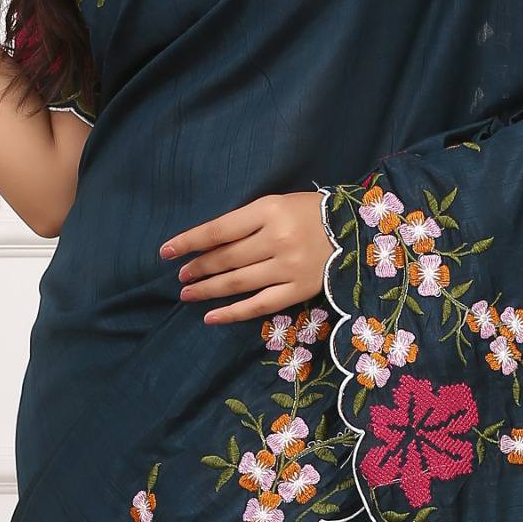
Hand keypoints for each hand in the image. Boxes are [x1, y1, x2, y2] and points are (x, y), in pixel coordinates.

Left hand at [160, 191, 332, 322]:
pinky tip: (211, 317)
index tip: (166, 251)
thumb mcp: (277, 204)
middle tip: (181, 275)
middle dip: (198, 268)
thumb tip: (209, 244)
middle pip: (226, 258)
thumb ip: (246, 222)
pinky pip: (259, 305)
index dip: (189, 242)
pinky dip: (232, 313)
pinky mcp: (298, 290)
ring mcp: (288, 267)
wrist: (357, 230)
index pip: (218, 230)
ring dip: (208, 289)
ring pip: (238, 282)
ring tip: (188, 292)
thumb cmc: (310, 213)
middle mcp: (277, 239)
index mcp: (269, 211)